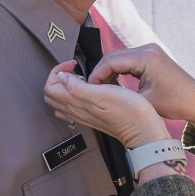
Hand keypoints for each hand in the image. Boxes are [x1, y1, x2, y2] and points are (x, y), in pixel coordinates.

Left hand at [44, 62, 167, 148]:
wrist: (144, 131)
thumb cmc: (129, 112)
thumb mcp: (104, 94)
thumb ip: (78, 87)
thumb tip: (62, 77)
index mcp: (76, 103)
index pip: (50, 86)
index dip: (58, 71)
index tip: (75, 64)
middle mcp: (77, 111)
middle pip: (52, 94)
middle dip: (59, 77)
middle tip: (76, 70)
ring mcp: (84, 116)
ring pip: (61, 101)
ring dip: (66, 86)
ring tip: (82, 78)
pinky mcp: (93, 118)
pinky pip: (73, 108)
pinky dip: (75, 95)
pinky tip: (89, 90)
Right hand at [89, 44, 194, 137]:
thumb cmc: (176, 102)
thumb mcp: (144, 102)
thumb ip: (120, 95)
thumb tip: (99, 93)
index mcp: (146, 57)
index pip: (110, 61)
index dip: (96, 75)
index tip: (89, 89)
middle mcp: (148, 49)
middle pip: (113, 57)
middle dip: (100, 73)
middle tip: (92, 90)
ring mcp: (150, 51)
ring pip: (119, 58)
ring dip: (108, 72)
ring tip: (102, 89)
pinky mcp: (151, 56)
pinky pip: (128, 60)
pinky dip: (119, 71)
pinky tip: (114, 85)